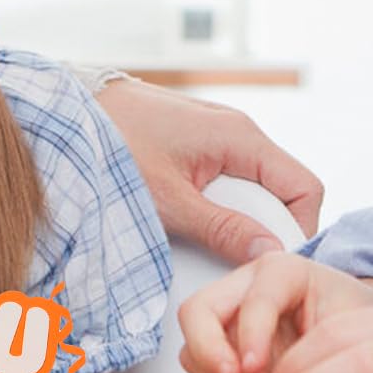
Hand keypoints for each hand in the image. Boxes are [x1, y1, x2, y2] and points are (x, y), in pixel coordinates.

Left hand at [97, 80, 323, 263]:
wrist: (68, 111)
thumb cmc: (115, 146)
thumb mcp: (169, 201)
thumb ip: (223, 228)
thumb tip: (271, 255)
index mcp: (242, 138)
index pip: (304, 188)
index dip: (297, 229)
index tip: (272, 261)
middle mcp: (237, 132)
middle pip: (278, 190)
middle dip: (261, 226)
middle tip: (229, 255)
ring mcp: (216, 135)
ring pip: (250, 186)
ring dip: (234, 216)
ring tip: (199, 236)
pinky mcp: (194, 143)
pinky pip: (223, 178)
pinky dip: (212, 202)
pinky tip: (184, 217)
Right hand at [178, 252, 372, 372]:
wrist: (360, 331)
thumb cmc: (359, 323)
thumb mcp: (356, 331)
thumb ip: (325, 354)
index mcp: (283, 270)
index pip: (254, 299)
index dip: (252, 335)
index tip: (257, 369)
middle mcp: (245, 285)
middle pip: (198, 309)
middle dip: (208, 349)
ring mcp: (229, 313)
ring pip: (192, 340)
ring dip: (216, 372)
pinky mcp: (223, 341)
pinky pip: (200, 363)